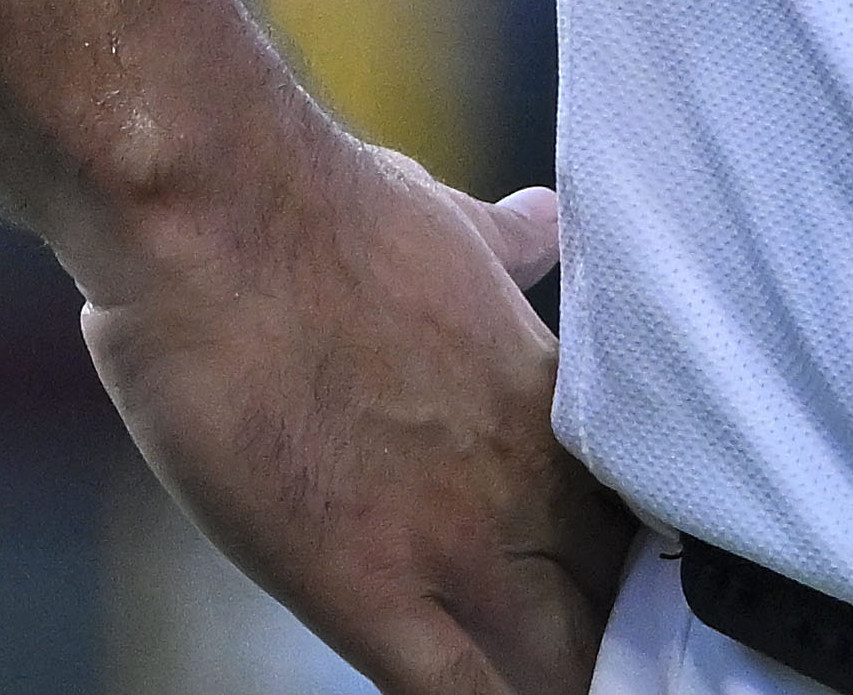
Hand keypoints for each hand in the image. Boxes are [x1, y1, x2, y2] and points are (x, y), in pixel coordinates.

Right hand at [81, 131, 633, 693]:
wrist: (219, 216)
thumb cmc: (319, 205)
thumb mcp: (446, 222)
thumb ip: (504, 244)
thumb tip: (537, 223)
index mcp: (544, 398)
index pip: (632, 511)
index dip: (630, 563)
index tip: (621, 585)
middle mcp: (520, 478)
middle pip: (609, 602)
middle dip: (611, 641)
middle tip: (603, 656)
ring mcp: (449, 541)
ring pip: (550, 663)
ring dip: (558, 678)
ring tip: (560, 687)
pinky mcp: (361, 588)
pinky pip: (450, 693)